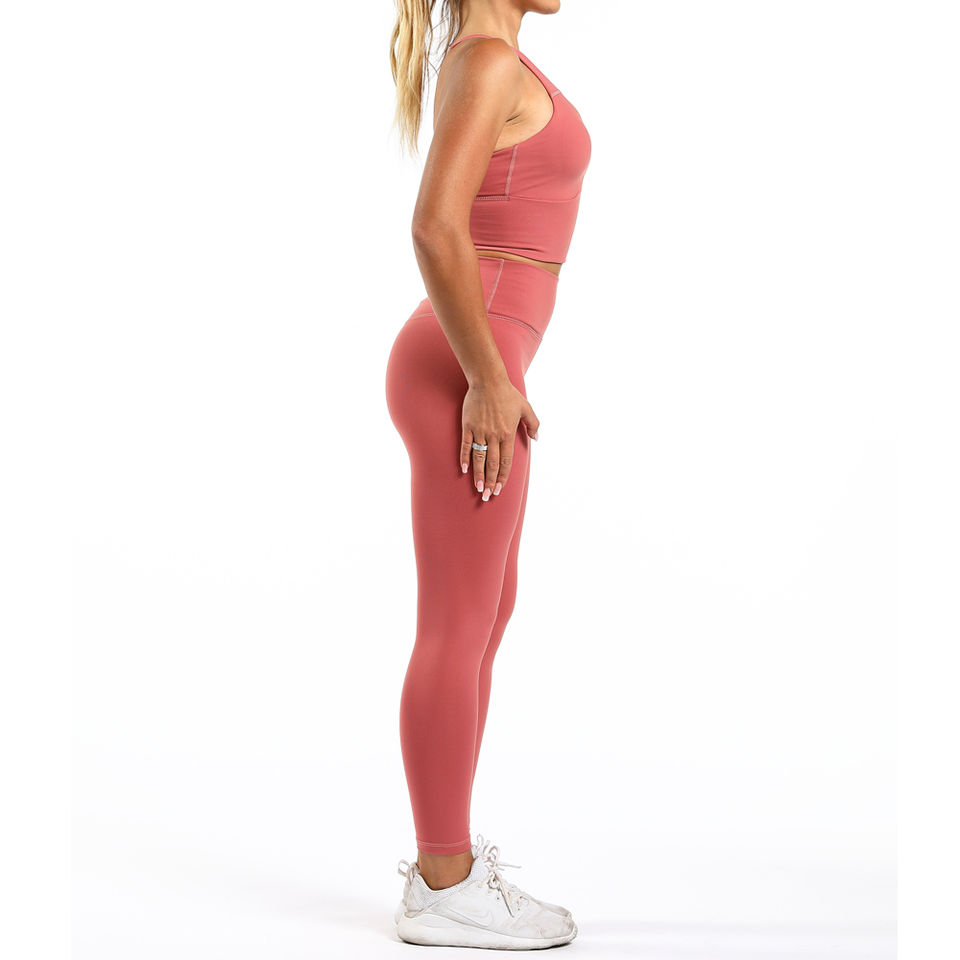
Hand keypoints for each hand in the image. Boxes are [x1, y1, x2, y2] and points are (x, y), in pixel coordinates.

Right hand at [460, 375, 539, 500]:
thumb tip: (536, 438)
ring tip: (479, 489)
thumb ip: (533, 424)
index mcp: (508, 434)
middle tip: (488, 497)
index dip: (503, 477)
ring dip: (479, 475)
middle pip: (493, 464)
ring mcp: (480, 431)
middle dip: (491, 482)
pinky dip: (464, 458)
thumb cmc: (508, 393)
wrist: (488, 380)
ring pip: (479, 458)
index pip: (506, 461)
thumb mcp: (526, 407)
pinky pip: (465, 445)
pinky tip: (464, 470)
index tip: (500, 489)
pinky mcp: (468, 426)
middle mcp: (494, 435)